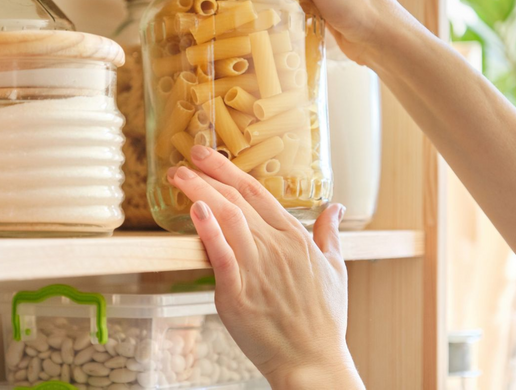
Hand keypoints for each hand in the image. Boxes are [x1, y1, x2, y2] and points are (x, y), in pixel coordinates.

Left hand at [167, 145, 364, 389]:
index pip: (257, 193)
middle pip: (237, 200)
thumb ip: (331, 234)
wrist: (312, 361)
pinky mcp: (238, 293)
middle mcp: (275, 247)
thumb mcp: (336, 269)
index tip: (208, 156)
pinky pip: (222, 255)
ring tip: (179, 175)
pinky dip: (209, 230)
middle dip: (209, 173)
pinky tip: (196, 210)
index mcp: (295, 238)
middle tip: (186, 154)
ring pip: (227, 218)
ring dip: (201, 192)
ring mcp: (257, 268)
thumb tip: (336, 207)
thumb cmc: (324, 319)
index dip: (230, 170)